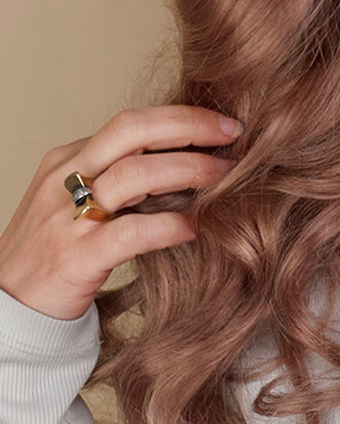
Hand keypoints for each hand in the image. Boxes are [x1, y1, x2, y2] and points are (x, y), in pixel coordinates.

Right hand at [0, 106, 241, 321]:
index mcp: (70, 159)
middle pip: (133, 129)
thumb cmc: (54, 252)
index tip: (222, 125)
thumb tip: (190, 164)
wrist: (8, 306)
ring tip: (227, 179)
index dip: (182, 117)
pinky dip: (171, 226)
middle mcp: (66, 178)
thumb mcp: (80, 200)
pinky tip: (196, 228)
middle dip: (190, 125)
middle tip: (233, 135)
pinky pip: (132, 232)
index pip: (132, 122)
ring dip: (190, 171)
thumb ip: (123, 178)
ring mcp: (68, 217)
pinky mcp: (76, 257)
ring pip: (136, 174)